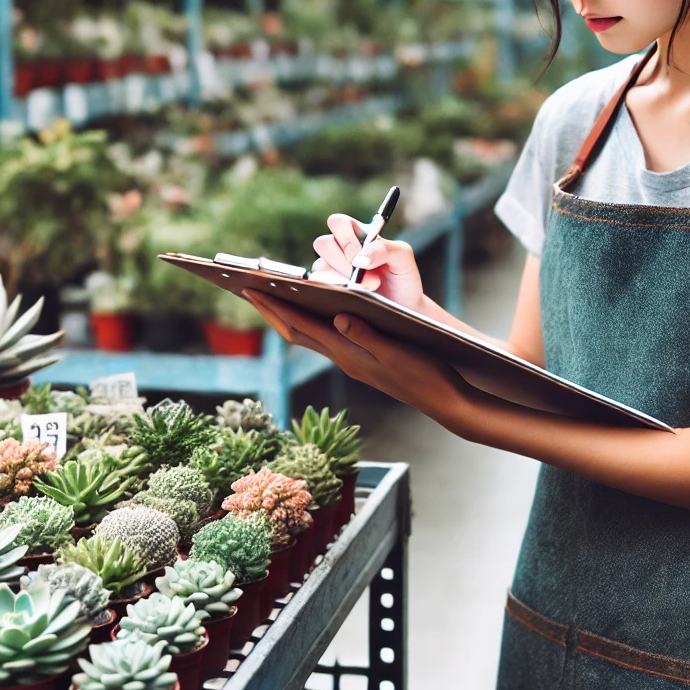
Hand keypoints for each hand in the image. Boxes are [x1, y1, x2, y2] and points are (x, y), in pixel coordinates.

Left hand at [243, 289, 480, 431]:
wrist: (444, 401)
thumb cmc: (426, 374)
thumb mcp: (397, 351)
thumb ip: (367, 335)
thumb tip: (338, 317)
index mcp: (348, 353)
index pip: (302, 326)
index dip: (275, 307)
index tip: (250, 289)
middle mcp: (344, 358)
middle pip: (296, 331)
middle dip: (271, 309)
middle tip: (246, 289)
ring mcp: (352, 361)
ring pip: (309, 335)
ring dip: (286, 316)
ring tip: (269, 297)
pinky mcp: (362, 361)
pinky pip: (325, 339)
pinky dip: (309, 322)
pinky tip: (310, 312)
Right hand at [311, 213, 424, 309]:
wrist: (403, 306)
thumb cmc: (402, 277)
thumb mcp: (402, 257)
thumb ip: (383, 248)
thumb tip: (358, 259)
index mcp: (357, 234)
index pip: (337, 223)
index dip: (346, 238)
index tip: (360, 256)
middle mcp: (341, 250)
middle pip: (323, 243)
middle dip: (345, 261)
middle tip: (368, 275)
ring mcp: (332, 270)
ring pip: (320, 266)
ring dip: (343, 278)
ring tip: (367, 288)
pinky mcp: (328, 290)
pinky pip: (319, 286)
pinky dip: (336, 290)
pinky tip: (353, 296)